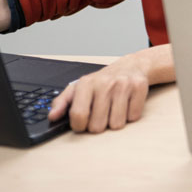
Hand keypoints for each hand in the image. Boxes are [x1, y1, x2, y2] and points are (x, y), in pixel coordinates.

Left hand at [48, 46, 172, 132]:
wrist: (131, 66)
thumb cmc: (102, 81)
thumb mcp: (79, 88)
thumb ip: (62, 103)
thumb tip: (52, 116)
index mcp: (86, 84)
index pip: (78, 115)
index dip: (79, 126)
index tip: (82, 123)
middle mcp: (104, 83)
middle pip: (97, 125)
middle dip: (98, 125)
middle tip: (101, 115)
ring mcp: (123, 85)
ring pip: (117, 124)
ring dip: (115, 121)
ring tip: (114, 110)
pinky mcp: (139, 87)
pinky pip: (133, 117)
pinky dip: (130, 115)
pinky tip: (127, 105)